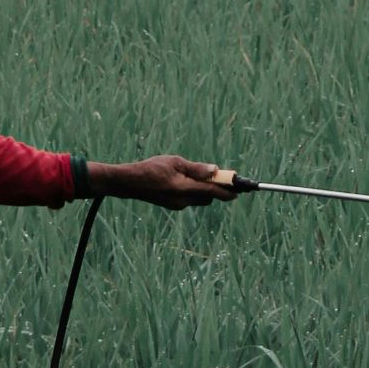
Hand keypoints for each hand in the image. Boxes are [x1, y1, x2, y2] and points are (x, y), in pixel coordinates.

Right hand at [90, 155, 237, 209]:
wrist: (128, 183)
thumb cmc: (150, 169)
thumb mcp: (175, 162)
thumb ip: (196, 168)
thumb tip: (215, 170)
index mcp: (184, 189)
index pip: (212, 192)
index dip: (227, 191)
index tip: (239, 190)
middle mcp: (182, 201)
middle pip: (208, 198)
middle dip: (216, 189)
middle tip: (221, 177)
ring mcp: (177, 205)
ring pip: (199, 199)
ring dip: (204, 190)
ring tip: (199, 175)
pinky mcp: (171, 205)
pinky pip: (189, 199)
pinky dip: (193, 191)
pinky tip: (184, 180)